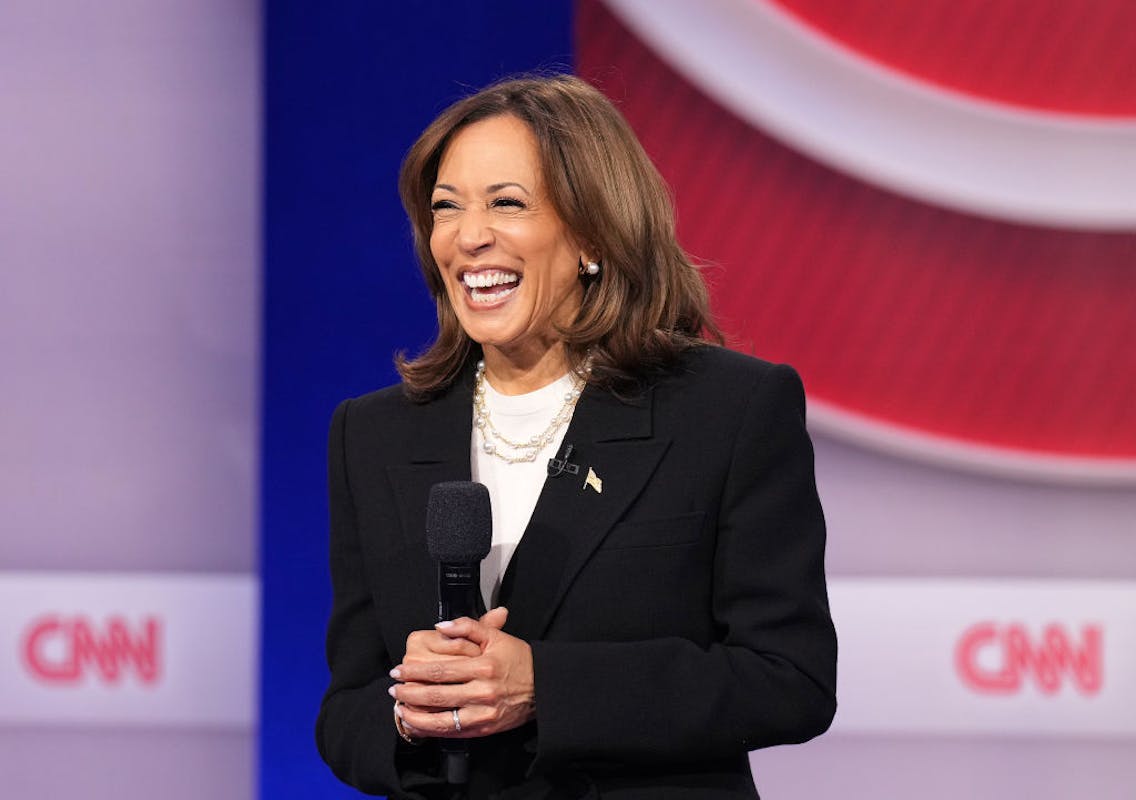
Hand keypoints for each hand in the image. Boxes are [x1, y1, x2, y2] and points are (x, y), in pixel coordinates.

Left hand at [390, 608, 535, 738]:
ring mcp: (483, 714)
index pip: (440, 670)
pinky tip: (419, 724)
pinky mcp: (485, 728)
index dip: (415, 671)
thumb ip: (467, 626)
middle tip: (394, 689)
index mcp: (483, 667)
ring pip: (442, 720)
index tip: (399, 670)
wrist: (543, 687)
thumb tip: (440, 626)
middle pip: (436, 695)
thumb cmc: (519, 660)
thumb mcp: (496, 636)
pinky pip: (453, 733)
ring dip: (416, 716)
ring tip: (400, 709)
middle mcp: (482, 692)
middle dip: (410, 693)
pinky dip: (432, 730)